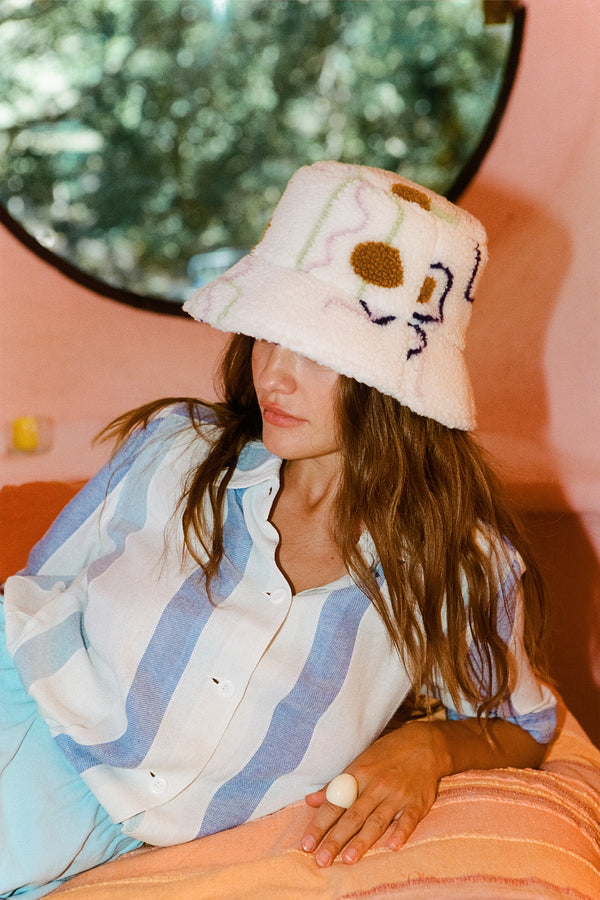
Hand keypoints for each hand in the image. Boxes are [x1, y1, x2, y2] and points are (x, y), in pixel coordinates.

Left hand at [301, 721, 449, 866]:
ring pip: (377, 820)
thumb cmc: (387, 754)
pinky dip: (401, 832)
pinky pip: (409, 819)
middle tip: (322, 860)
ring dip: (362, 841)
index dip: (320, 824)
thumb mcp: (359, 762)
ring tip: (348, 859)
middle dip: (336, 839)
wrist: (424, 743)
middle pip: (353, 816)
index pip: (334, 803)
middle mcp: (376, 785)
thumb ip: (336, 785)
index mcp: (358, 774)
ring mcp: (398, 794)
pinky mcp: (418, 802)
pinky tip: (393, 846)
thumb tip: (311, 801)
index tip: (307, 844)